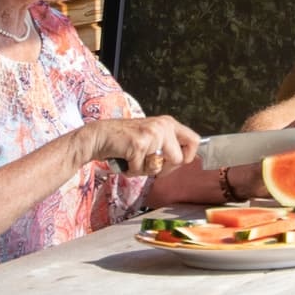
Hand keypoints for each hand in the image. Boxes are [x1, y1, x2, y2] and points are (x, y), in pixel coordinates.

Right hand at [86, 112, 200, 178]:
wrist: (99, 136)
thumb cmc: (124, 141)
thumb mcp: (152, 137)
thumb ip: (168, 145)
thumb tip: (186, 160)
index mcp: (168, 123)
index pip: (195, 140)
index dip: (188, 157)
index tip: (174, 163)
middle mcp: (163, 126)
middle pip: (179, 160)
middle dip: (164, 170)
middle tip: (149, 165)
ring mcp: (151, 134)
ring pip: (159, 167)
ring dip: (144, 170)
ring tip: (134, 159)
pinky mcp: (139, 144)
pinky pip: (141, 169)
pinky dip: (131, 170)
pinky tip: (124, 159)